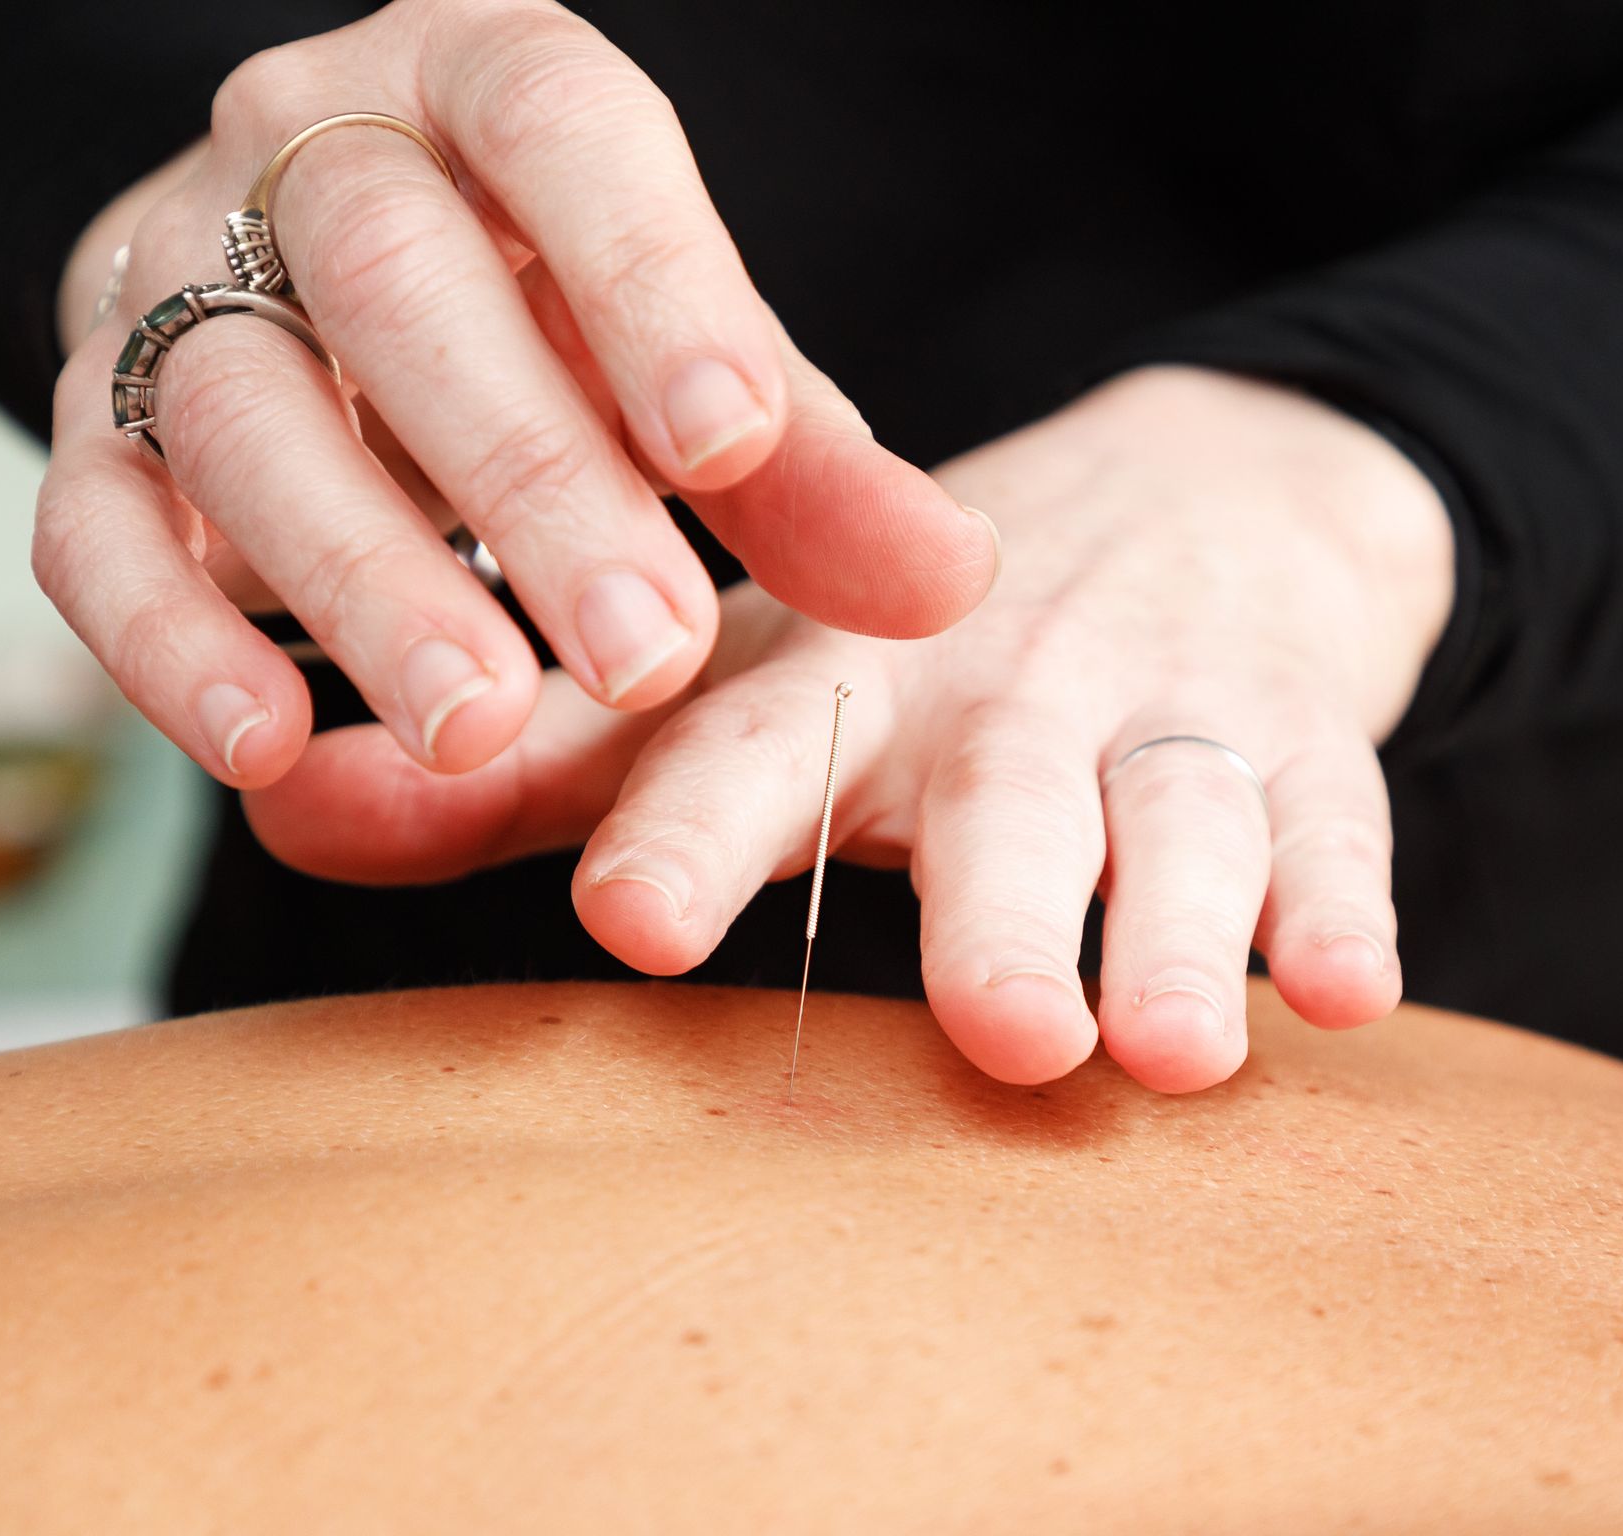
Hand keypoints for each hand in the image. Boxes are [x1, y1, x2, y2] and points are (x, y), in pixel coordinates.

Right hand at [34, 0, 996, 789]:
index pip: (561, 129)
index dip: (650, 285)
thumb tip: (951, 581)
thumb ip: (806, 470)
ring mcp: (180, 284)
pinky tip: (270, 748)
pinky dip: (169, 643)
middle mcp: (313, 156)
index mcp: (487, 89)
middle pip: (399, 284)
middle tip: (642, 657)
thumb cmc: (556, 327)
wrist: (354, 312)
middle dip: (528, 480)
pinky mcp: (101, 428)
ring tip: (482, 725)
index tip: (732, 450)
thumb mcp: (690, 373)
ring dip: (364, 582)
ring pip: (243, 410)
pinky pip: (92, 524)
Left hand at [247, 368, 1454, 1090]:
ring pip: (1174, 816)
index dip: (691, 829)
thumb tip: (280, 805)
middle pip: (998, 803)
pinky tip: (1341, 994)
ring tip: (1169, 1048)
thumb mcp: (751, 680)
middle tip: (1003, 1035)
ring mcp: (1161, 706)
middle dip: (1000, 915)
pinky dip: (1342, 902)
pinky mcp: (1302, 735)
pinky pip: (1332, 819)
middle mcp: (999, 683)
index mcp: (843, 673)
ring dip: (1178, 929)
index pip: (751, 745)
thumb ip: (548, 766)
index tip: (633, 920)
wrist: (1213, 495)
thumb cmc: (927, 642)